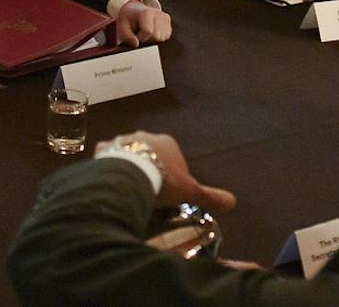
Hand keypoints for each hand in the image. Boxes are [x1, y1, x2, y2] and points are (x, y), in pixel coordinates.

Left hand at [98, 132, 236, 211]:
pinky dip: (108, 167)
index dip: (171, 174)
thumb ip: (211, 196)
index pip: (172, 157)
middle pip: (150, 152)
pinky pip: (107, 157)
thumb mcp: (190, 192)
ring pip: (128, 152)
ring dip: (128, 165)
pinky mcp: (105, 148)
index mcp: (168, 143)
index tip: (168, 191)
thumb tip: (234, 202)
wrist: (130, 176)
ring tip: (128, 187)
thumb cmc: (164, 181)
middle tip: (148, 189)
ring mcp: (124, 140)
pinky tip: (110, 182)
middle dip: (149, 166)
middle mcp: (146, 135)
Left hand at [114, 0, 170, 45]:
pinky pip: (166, 36)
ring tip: (145, 32)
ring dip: (153, 39)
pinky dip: (158, 37)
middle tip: (140, 34)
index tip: (135, 36)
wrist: (133, 9)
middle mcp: (158, 12)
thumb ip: (128, 36)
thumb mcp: (123, 26)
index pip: (148, 31)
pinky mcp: (168, 20)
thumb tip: (136, 44)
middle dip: (147, 39)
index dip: (141, 38)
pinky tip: (151, 31)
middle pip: (157, 36)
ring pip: (163, 38)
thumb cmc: (128, 18)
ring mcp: (164, 16)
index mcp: (146, 12)